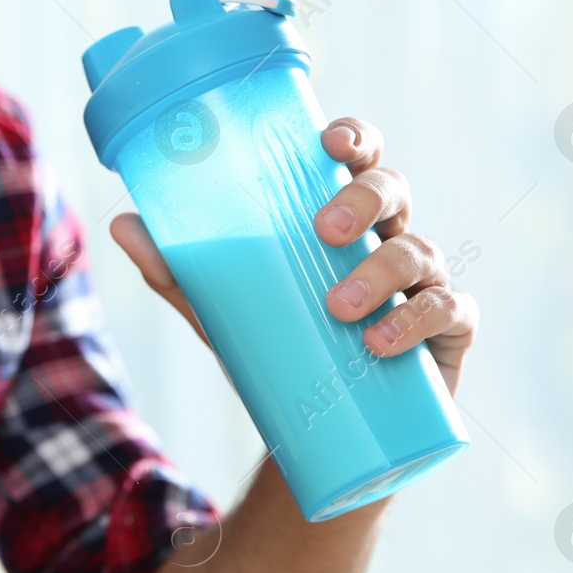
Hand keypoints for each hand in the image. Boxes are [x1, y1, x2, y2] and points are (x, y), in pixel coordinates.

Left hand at [109, 116, 476, 396]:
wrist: (319, 433)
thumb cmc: (281, 348)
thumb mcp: (223, 310)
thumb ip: (178, 270)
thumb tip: (122, 224)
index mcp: (344, 220)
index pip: (360, 160)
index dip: (357, 139)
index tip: (331, 143)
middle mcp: (390, 239)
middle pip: (394, 193)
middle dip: (364, 200)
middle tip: (323, 229)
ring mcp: (425, 283)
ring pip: (420, 252)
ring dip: (381, 271)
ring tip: (338, 307)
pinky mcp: (447, 332)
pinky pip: (449, 312)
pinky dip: (417, 321)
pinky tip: (381, 342)